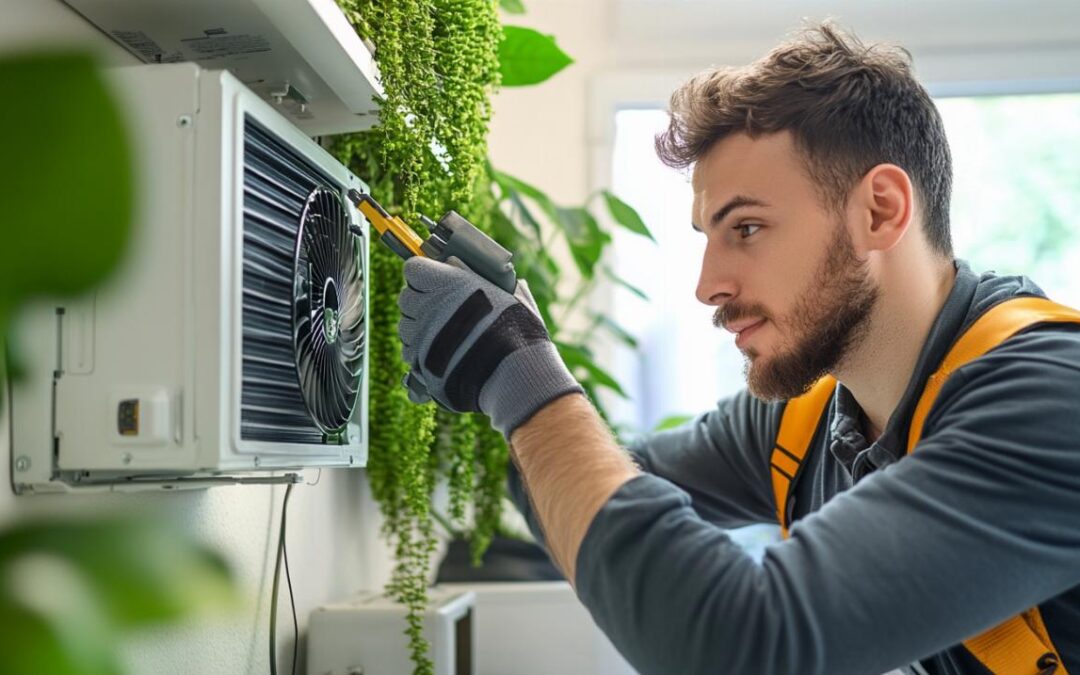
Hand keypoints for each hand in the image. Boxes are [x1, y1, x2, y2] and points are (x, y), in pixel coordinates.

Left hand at [398, 256, 582, 436]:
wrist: (510, 372)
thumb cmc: (516, 330)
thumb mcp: (509, 295)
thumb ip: (487, 280)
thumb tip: (476, 271)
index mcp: (447, 283)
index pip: (413, 268)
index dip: (424, 273)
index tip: (435, 280)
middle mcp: (427, 307)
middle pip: (406, 297)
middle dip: (420, 300)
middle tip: (442, 309)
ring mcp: (420, 336)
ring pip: (406, 326)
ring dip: (419, 327)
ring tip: (444, 335)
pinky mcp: (419, 363)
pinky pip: (410, 352)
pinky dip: (421, 353)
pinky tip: (443, 354)